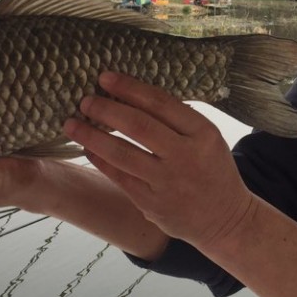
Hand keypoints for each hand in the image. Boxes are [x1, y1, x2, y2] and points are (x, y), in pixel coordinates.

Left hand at [63, 71, 254, 248]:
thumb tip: (130, 94)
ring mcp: (168, 183)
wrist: (224, 218)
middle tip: (84, 100)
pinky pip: (119, 177)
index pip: (160, 103)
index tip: (105, 78)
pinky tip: (88, 149)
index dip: (129, 88)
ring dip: (92, 136)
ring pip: (122, 153)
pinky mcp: (153, 204)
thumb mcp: (207, 138)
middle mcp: (186, 156)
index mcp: (203, 133)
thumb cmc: (211, 169)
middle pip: (138, 126)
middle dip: (106, 109)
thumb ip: (177, 120)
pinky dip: (101, 161)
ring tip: (72, 124)